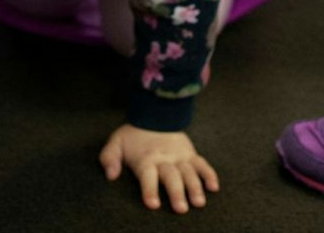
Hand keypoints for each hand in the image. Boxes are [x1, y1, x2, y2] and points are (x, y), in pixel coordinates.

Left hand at [99, 124, 219, 213]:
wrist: (155, 114)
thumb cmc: (134, 135)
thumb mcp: (116, 142)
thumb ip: (109, 158)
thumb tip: (110, 175)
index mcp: (145, 159)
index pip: (148, 176)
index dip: (150, 189)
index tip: (153, 204)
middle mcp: (164, 159)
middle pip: (171, 177)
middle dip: (177, 193)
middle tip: (181, 209)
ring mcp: (179, 157)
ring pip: (189, 173)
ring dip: (195, 187)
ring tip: (199, 202)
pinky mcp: (190, 154)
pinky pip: (202, 164)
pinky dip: (209, 174)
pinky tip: (214, 187)